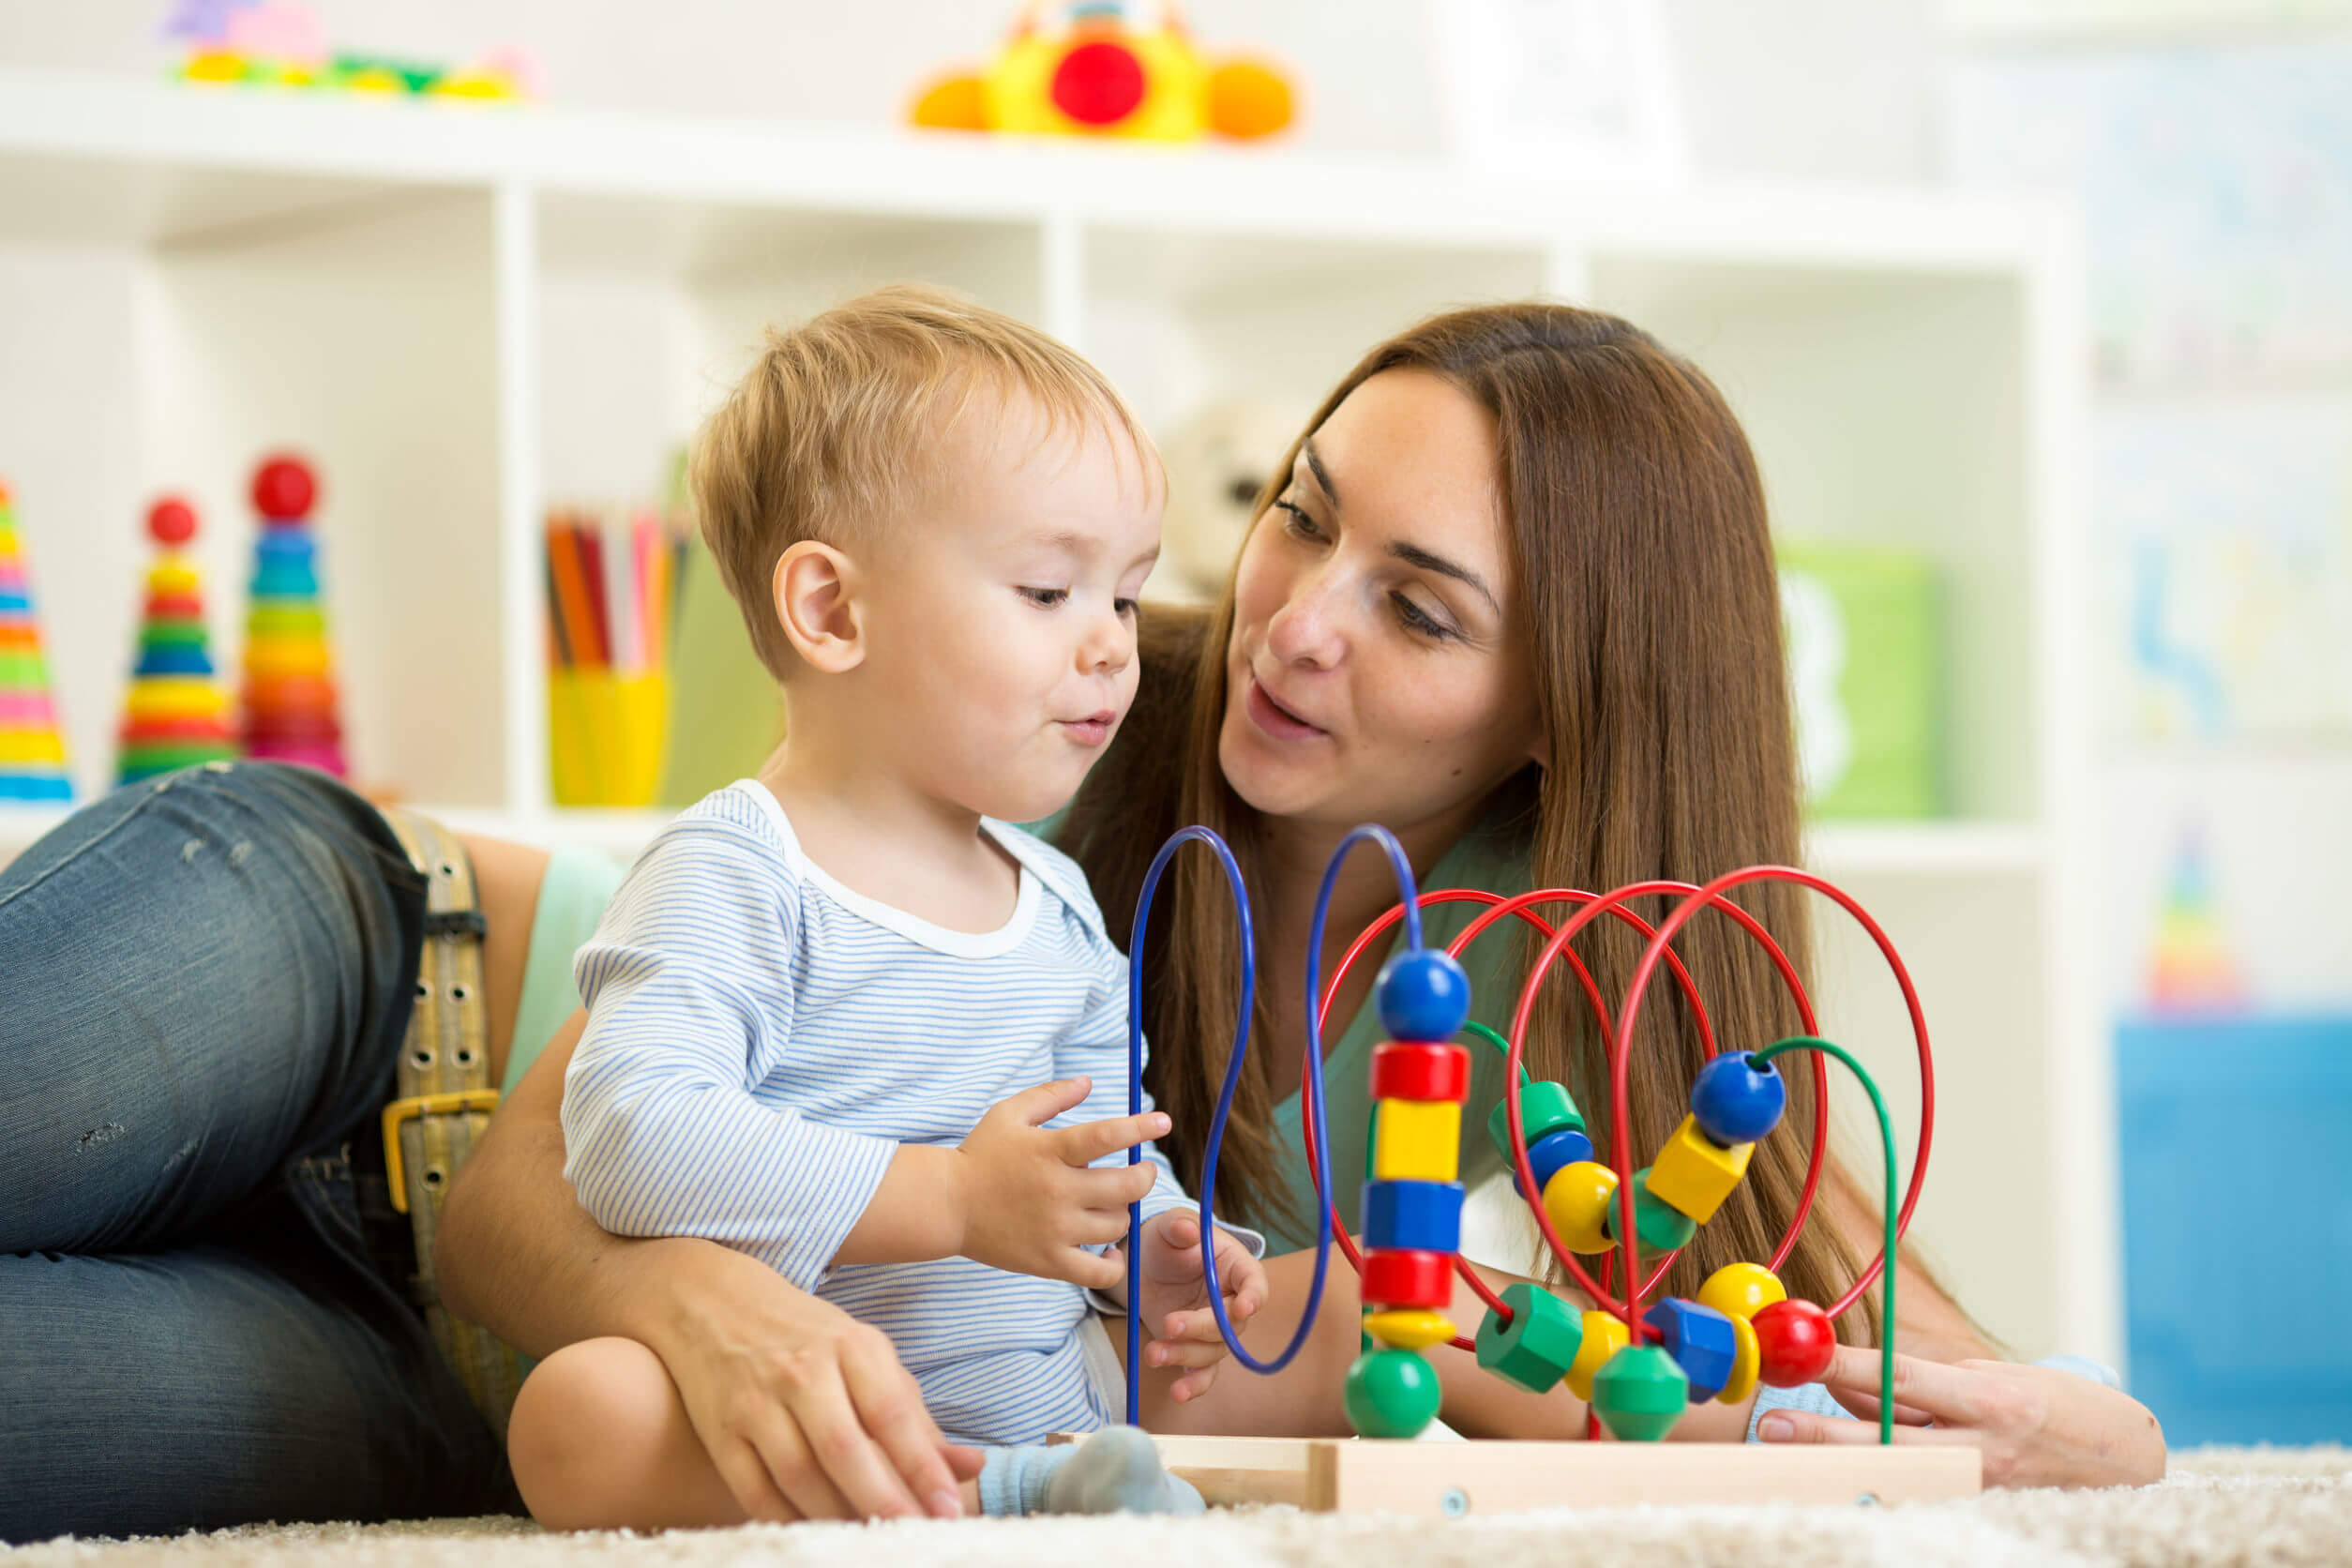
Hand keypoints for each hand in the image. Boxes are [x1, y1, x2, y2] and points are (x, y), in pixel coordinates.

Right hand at [644, 1238, 985, 1520]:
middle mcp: (803, 1371)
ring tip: (870, 1543)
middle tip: (914, 1538)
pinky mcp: (721, 1431)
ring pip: (800, 1476)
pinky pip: (757, 1490)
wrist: (711, 1303)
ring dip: (838, 1518)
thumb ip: (915, 1416)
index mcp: (851, 1345)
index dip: (922, 1466)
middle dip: (884, 1502)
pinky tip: (817, 1535)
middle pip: (845, 1449)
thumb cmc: (806, 1336)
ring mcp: (757, 1401)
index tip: (948, 1511)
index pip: (892, 1413)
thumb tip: (971, 1465)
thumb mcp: (865, 1357)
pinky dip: (789, 1520)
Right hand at [955, 1077, 1165, 1289]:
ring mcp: (1054, 1230)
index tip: (1163, 1122)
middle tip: (1142, 1171)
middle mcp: (1056, 1190)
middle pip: (1126, 1186)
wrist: (946, 1205)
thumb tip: (1088, 1082)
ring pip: (1116, 1224)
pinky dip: (1113, 1264)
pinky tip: (1109, 1251)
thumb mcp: (1009, 1114)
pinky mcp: (1048, 1262)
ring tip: (1112, 1204)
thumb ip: (1051, 1095)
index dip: (1140, 1127)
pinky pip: (1098, 1273)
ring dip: (1123, 1212)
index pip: (1106, 1136)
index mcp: (1050, 1151)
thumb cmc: (980, 1155)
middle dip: (1144, 1175)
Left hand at [1109, 1208, 1266, 1403]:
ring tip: (1153, 1352)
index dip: (1252, 1296)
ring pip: (1212, 1352)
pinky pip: (1201, 1372)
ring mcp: (1214, 1330)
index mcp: (1237, 1268)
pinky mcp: (1194, 1348)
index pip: (1254, 1284)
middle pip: (1230, 1325)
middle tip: (1170, 1325)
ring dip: (1185, 1355)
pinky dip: (1192, 1385)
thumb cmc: (1168, 1240)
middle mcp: (1232, 1303)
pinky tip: (1178, 1393)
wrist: (1147, 1264)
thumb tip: (1186, 1230)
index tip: (1243, 1307)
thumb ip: (1178, 1227)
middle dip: (1201, 1328)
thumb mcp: (1169, 1226)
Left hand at [1754, 1343, 2165, 1488]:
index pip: (1903, 1380)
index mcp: (1991, 1401)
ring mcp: (1984, 1491)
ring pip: (1899, 1481)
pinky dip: (1882, 1489)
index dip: (1846, 1369)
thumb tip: (1844, 1384)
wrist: (2129, 1459)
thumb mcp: (1987, 1378)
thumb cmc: (2049, 1405)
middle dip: (1825, 1435)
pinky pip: (1921, 1501)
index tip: (1801, 1358)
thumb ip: (1919, 1387)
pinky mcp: (1983, 1515)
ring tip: (1792, 1456)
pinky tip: (1846, 1482)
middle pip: (1890, 1442)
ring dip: (1843, 1466)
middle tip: (1772, 1427)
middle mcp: (1986, 1450)